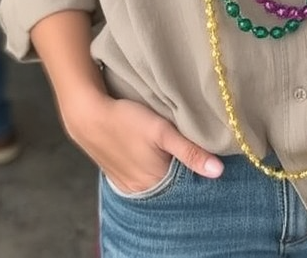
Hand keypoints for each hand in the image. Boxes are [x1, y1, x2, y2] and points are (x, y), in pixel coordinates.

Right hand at [59, 88, 223, 191]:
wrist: (89, 116)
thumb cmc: (127, 120)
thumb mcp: (162, 131)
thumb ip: (190, 151)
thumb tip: (218, 171)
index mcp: (157, 182)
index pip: (188, 184)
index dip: (200, 170)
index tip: (210, 155)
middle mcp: (143, 191)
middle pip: (174, 185)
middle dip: (185, 171)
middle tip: (193, 149)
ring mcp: (131, 187)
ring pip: (160, 182)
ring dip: (169, 170)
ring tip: (174, 151)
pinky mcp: (121, 179)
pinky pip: (145, 181)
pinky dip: (154, 171)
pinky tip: (155, 156)